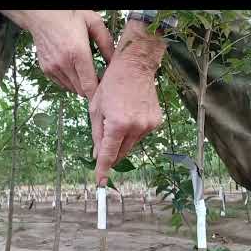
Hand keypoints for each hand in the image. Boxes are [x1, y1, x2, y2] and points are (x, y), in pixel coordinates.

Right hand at [0, 10, 113, 99]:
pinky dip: (70, 81)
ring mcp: (53, 68)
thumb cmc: (67, 15)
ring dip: (80, 85)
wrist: (41, 14)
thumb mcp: (93, 23)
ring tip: (85, 72)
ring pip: (72, 89)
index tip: (105, 94)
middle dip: (91, 88)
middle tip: (98, 78)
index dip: (98, 94)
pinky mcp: (46, 70)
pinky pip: (62, 84)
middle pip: (82, 90)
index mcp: (78, 53)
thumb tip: (114, 61)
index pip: (89, 86)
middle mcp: (64, 63)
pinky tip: (73, 69)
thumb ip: (107, 43)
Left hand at [89, 20, 166, 185]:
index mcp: (117, 124)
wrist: (135, 67)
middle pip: (120, 153)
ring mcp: (148, 126)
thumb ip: (97, 135)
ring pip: (130, 145)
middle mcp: (135, 128)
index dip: (103, 170)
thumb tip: (97, 156)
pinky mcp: (155, 122)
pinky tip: (129, 116)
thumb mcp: (96, 109)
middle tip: (103, 150)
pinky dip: (132, 133)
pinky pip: (140, 135)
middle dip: (111, 154)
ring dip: (121, 141)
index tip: (100, 182)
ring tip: (117, 120)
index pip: (108, 155)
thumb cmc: (111, 84)